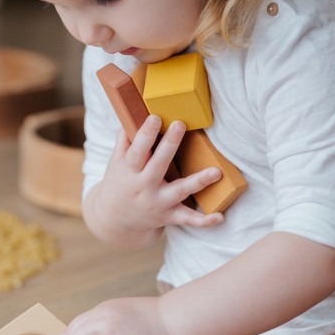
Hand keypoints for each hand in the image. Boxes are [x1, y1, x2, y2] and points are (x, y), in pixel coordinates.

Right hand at [93, 116, 224, 235]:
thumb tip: (135, 114)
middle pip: (158, 164)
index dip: (145, 134)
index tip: (155, 118)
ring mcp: (158, 202)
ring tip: (216, 172)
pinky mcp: (169, 216)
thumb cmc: (119, 182)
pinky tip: (220, 217)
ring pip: (179, 191)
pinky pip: (187, 219)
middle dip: (169, 145)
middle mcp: (144, 186)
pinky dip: (204, 221)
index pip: (136, 150)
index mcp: (130, 170)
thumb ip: (125, 140)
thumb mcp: (116, 162)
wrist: (115, 219)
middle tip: (180, 124)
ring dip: (198, 182)